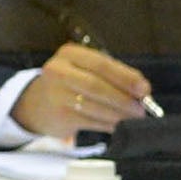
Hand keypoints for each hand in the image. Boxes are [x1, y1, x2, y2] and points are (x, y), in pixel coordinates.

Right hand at [9, 41, 152, 140]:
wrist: (36, 104)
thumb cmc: (70, 83)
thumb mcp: (86, 70)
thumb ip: (112, 75)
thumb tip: (142, 91)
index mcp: (69, 54)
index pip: (101, 64)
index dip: (125, 77)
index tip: (144, 89)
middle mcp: (58, 71)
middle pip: (97, 86)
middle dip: (123, 99)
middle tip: (141, 108)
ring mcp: (56, 95)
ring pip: (95, 106)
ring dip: (119, 115)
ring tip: (133, 118)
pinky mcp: (59, 116)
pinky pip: (90, 121)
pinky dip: (108, 124)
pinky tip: (117, 125)